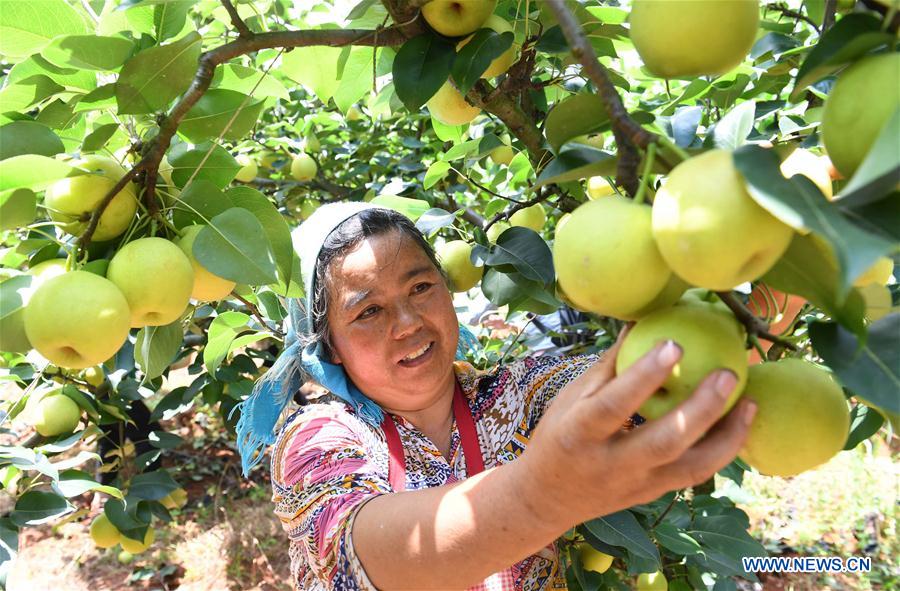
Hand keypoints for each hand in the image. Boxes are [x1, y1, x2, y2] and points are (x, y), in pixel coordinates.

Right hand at [516, 327, 756, 529]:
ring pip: (690, 468)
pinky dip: (722, 451)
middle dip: (701, 409)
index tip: (674, 344)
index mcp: (579, 434)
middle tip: (728, 374)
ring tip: (750, 403)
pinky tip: (740, 425)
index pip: (613, 404)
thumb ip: (608, 367)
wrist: (548, 498)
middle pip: (664, 441)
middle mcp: (610, 464)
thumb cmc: (558, 436)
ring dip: (726, 437)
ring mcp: (636, 485)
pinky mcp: (654, 494)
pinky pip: (695, 475)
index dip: (644, 376)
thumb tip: (638, 323)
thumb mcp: (571, 399)